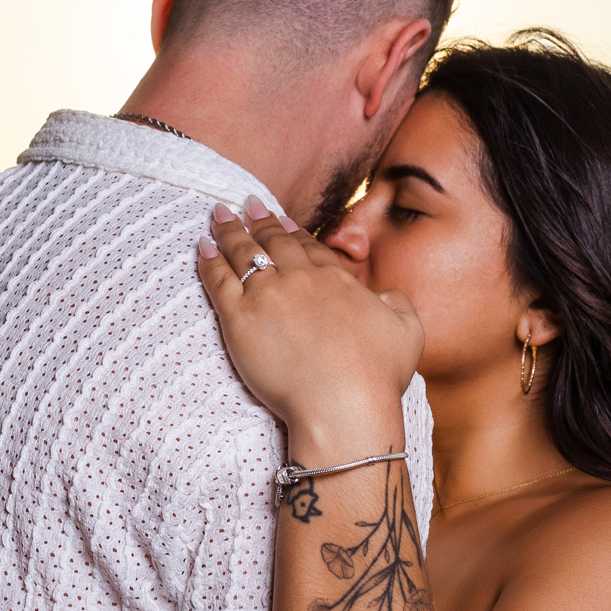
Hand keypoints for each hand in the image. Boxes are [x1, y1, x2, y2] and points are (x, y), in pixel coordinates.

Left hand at [198, 198, 422, 462]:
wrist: (343, 405)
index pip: (310, 248)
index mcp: (336, 279)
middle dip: (260, 220)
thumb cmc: (377, 376)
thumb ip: (398, 304)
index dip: (294, 232)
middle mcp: (300, 279)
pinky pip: (218, 280)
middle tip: (248, 205)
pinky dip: (208, 260)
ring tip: (219, 215)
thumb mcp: (408, 331)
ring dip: (230, 230)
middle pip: (274, 242)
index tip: (283, 219)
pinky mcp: (240, 318)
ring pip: (243, 253)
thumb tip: (387, 295)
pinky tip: (202, 246)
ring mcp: (268, 295)